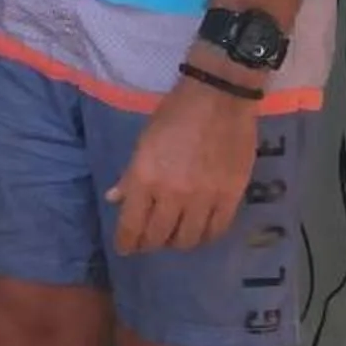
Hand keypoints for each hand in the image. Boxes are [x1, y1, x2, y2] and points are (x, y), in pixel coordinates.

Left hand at [105, 76, 257, 253]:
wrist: (218, 97)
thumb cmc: (174, 114)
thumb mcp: (144, 141)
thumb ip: (130, 175)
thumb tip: (115, 199)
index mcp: (145, 178)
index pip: (131, 225)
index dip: (127, 242)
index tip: (126, 248)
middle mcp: (172, 194)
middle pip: (158, 237)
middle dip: (150, 244)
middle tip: (150, 241)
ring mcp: (203, 198)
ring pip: (188, 239)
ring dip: (178, 242)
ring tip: (176, 236)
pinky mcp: (230, 197)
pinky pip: (217, 230)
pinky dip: (206, 236)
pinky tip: (201, 231)